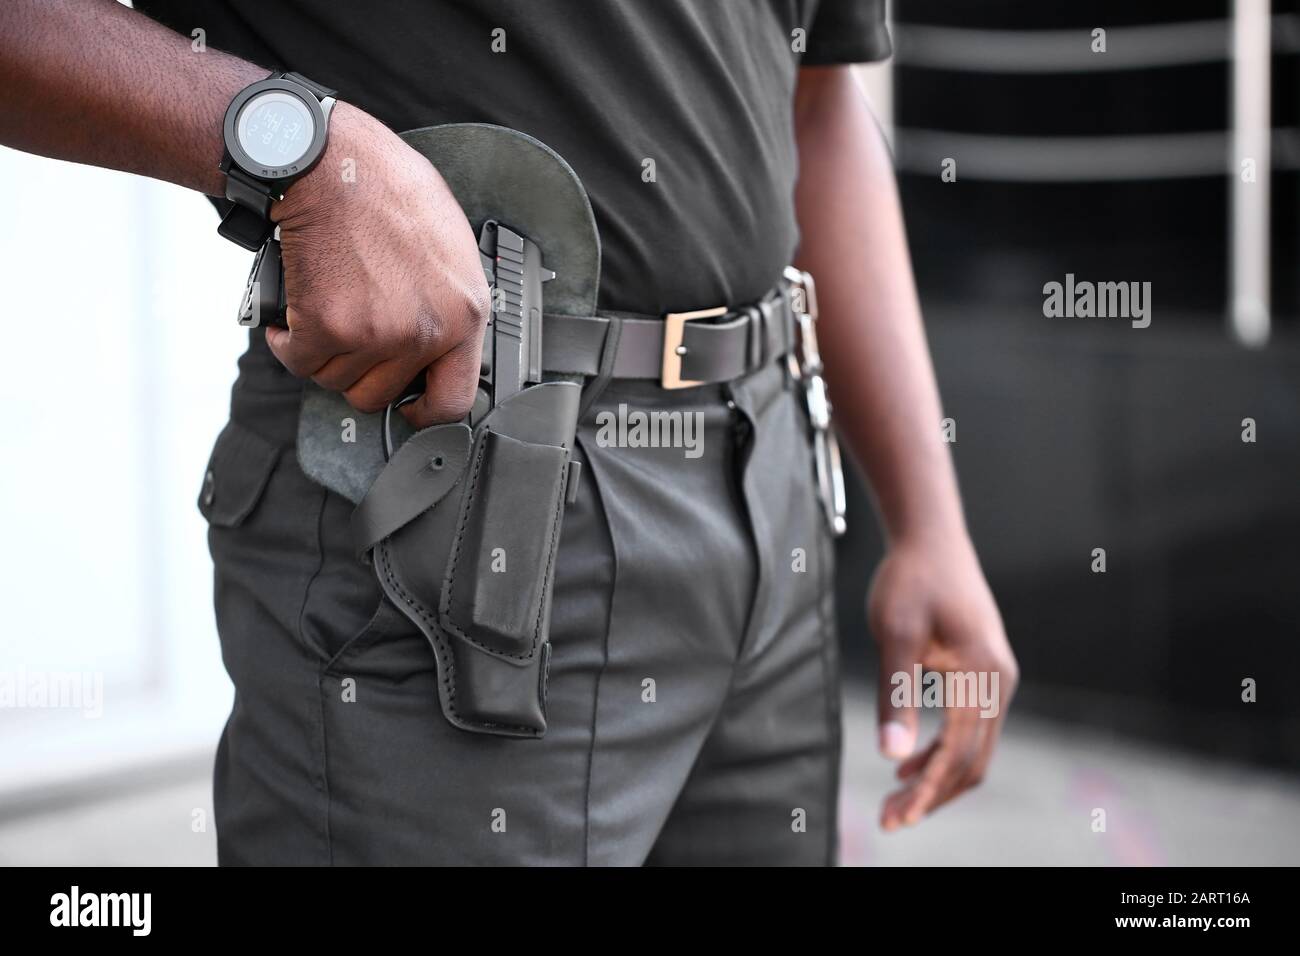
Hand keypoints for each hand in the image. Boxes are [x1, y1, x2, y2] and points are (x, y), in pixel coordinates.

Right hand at [265, 102, 489, 426]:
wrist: (334, 162)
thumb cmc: (388, 191)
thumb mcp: (450, 250)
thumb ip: (447, 305)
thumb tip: (437, 348)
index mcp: (465, 314)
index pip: (453, 401)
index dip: (423, 411)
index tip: (407, 406)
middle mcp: (425, 332)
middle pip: (379, 395)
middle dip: (357, 371)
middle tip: (348, 335)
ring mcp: (377, 334)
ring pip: (335, 379)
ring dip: (322, 352)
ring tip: (325, 309)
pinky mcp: (327, 326)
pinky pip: (299, 361)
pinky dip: (287, 341)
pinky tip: (294, 312)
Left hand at [867, 531, 1017, 829]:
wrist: (931, 538)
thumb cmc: (910, 580)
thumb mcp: (894, 635)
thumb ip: (894, 695)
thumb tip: (890, 754)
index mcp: (983, 675)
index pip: (957, 753)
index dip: (927, 791)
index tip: (896, 818)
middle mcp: (1000, 682)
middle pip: (972, 761)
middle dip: (932, 795)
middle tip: (888, 819)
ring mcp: (997, 679)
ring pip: (973, 749)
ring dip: (936, 777)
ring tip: (894, 800)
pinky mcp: (985, 674)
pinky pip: (969, 729)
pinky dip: (941, 752)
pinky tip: (907, 761)